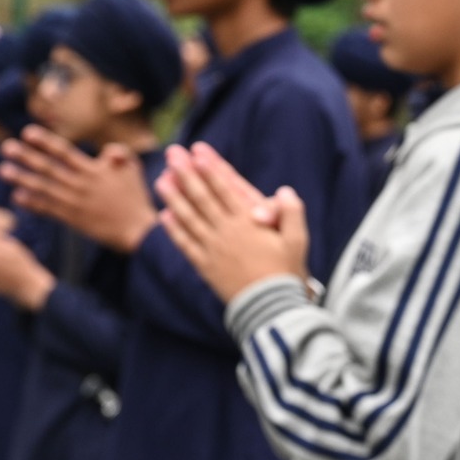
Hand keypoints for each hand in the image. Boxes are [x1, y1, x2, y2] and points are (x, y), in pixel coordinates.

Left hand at [1, 126, 156, 252]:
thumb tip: (106, 150)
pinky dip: (32, 203)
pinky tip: (17, 196)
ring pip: (43, 188)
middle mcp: (80, 185)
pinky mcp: (71, 218)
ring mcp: (74, 202)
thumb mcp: (133, 168)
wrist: (136, 229)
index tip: (27, 132)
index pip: (65, 152)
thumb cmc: (135, 196)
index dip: (45, 142)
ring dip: (22, 178)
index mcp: (94, 170)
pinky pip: (47, 209)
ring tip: (3, 170)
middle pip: (48, 168)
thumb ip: (120, 153)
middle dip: (26, 157)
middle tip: (6, 147)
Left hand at [155, 143, 309, 302]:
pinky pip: (185, 244)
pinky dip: (174, 230)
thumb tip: (283, 190)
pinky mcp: (205, 266)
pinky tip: (164, 217)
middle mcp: (226, 231)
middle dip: (186, 173)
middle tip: (173, 155)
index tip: (198, 152)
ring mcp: (213, 248)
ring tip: (161, 180)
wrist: (270, 307)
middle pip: (202, 197)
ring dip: (174, 197)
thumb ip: (291, 211)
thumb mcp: (298, 239)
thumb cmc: (287, 271)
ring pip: (188, 217)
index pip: (225, 188)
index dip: (211, 169)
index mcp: (248, 221)